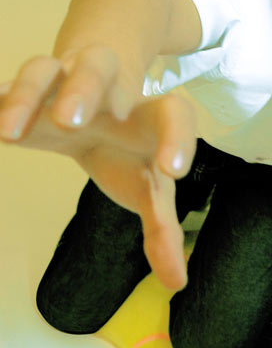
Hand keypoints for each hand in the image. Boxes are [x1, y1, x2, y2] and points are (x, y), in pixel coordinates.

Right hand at [0, 46, 196, 289]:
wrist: (101, 110)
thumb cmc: (129, 152)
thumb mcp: (149, 188)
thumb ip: (162, 230)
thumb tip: (176, 281)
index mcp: (146, 114)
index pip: (173, 112)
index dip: (177, 137)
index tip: (172, 172)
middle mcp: (106, 89)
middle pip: (101, 66)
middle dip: (85, 89)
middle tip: (71, 122)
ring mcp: (62, 83)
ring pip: (45, 68)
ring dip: (29, 94)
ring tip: (9, 132)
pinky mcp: (26, 93)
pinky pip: (5, 87)